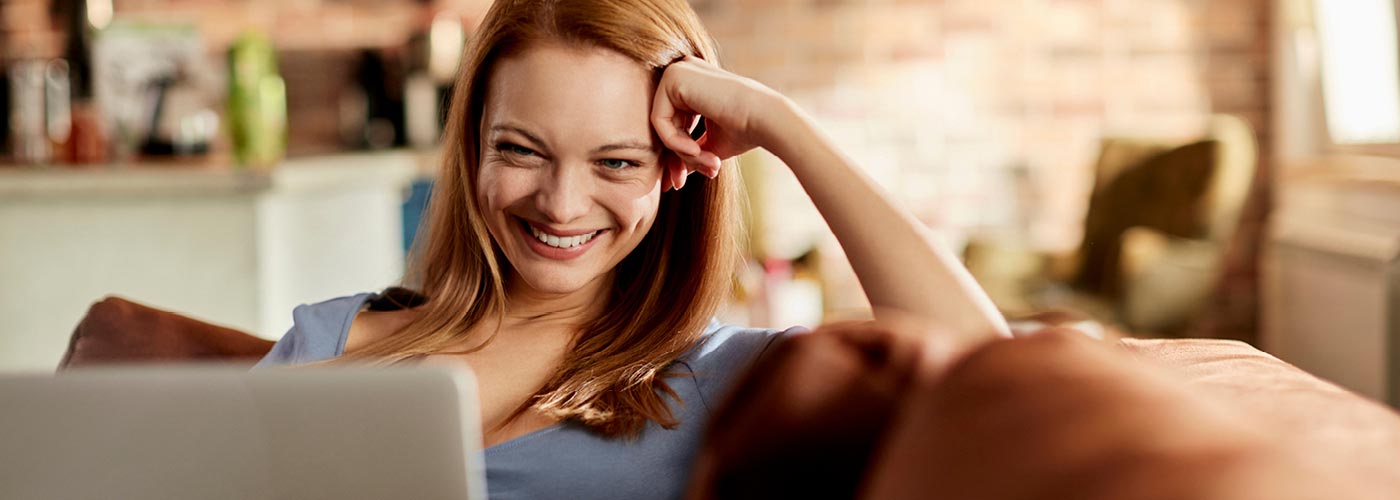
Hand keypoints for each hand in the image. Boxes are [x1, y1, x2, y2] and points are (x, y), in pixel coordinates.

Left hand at [651, 56, 785, 190]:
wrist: (765, 120)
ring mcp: (676, 71)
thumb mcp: (709, 145)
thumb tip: (669, 177)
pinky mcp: (673, 78)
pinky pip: (658, 120)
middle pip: (663, 124)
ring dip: (680, 152)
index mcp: (692, 83)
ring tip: (706, 163)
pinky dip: (674, 142)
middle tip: (682, 183)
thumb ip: (687, 152)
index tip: (680, 182)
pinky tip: (696, 149)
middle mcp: (682, 71)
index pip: (671, 122)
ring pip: (659, 125)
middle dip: (674, 157)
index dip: (675, 154)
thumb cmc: (744, 131)